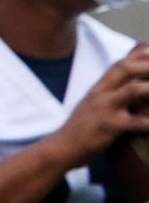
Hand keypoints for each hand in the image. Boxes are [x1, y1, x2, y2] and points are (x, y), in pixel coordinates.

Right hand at [47, 45, 148, 169]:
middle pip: (125, 68)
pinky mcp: (108, 127)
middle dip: (147, 65)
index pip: (119, 63)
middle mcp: (101, 93)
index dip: (139, 55)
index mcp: (98, 88)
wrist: (62, 147)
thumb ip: (109, 91)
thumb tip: (125, 82)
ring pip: (131, 91)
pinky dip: (148, 122)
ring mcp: (104, 109)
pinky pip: (133, 123)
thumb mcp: (92, 103)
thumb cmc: (82, 127)